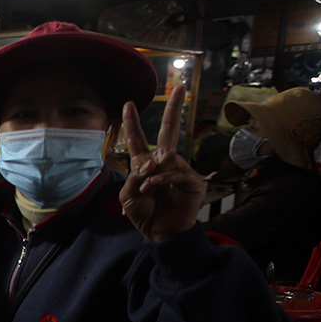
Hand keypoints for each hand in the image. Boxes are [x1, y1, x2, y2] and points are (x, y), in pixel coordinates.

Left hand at [119, 85, 204, 241]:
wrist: (159, 232)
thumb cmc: (144, 213)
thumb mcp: (128, 195)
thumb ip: (135, 176)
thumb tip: (151, 162)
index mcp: (146, 164)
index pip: (139, 139)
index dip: (133, 123)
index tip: (128, 104)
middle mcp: (165, 163)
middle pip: (170, 131)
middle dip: (174, 109)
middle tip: (179, 89)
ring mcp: (180, 170)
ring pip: (167, 156)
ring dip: (152, 173)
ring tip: (147, 189)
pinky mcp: (192, 181)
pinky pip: (177, 171)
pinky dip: (163, 178)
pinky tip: (154, 186)